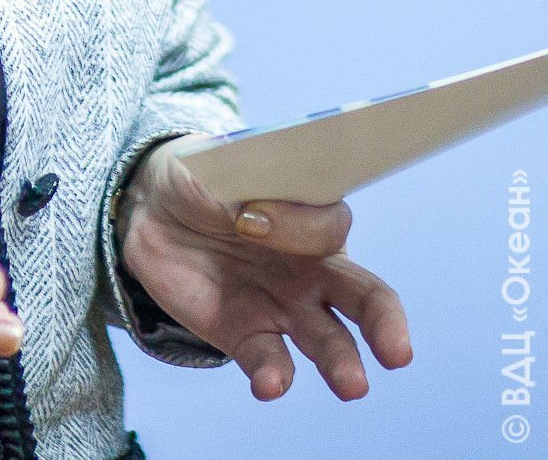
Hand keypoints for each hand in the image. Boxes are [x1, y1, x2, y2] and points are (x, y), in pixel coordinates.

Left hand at [114, 143, 413, 400]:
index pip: (333, 226)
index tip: (251, 215)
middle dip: (385, 324)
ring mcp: (281, 307)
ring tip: (352, 384)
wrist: (153, 204)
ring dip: (341, 363)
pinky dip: (273, 375)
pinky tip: (271, 384)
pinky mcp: (243, 335)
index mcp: (314, 220)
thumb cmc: (206, 177)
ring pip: (325, 341)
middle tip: (397, 352)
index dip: (300, 223)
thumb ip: (254, 186)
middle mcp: (311, 271)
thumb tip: (264, 217)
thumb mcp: (224, 166)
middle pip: (362, 298)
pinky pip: (267, 361)